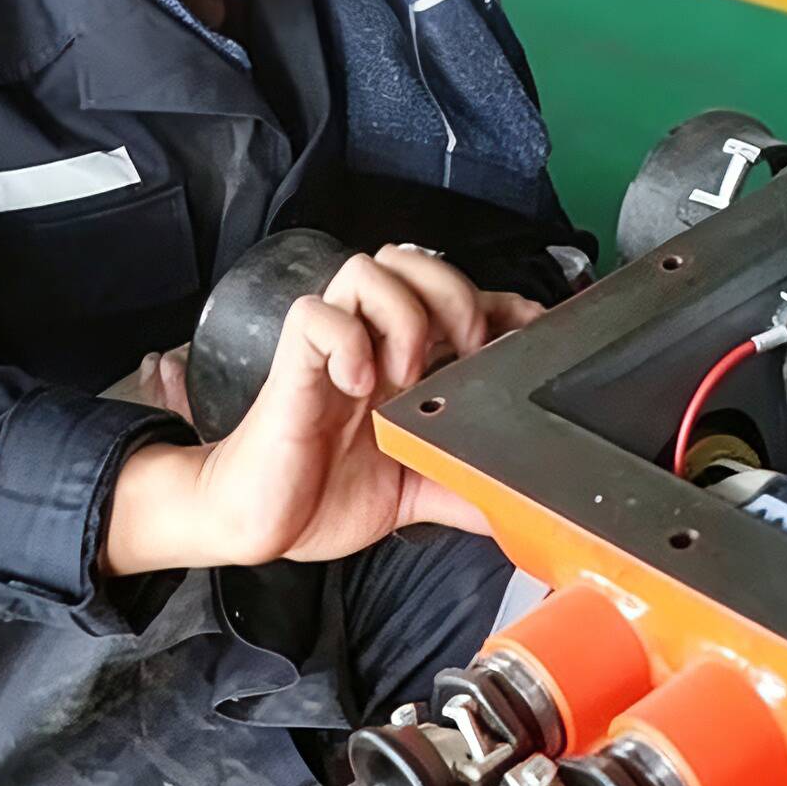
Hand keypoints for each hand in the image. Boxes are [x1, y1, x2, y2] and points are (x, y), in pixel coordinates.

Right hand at [106, 247, 542, 572]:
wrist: (257, 522)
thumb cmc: (322, 494)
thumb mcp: (412, 495)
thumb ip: (462, 492)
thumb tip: (519, 510)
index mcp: (403, 365)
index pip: (459, 300)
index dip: (499, 303)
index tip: (530, 331)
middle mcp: (371, 344)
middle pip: (415, 262)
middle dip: (455, 294)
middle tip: (465, 351)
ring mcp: (332, 349)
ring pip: (368, 269)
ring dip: (403, 312)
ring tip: (406, 370)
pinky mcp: (293, 364)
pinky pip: (316, 314)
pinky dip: (347, 339)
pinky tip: (358, 383)